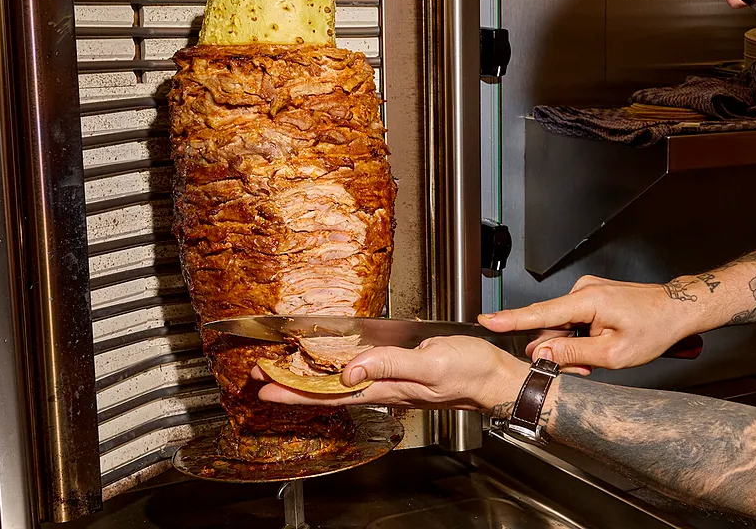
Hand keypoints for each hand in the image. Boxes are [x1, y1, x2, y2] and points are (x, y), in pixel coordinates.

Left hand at [253, 335, 529, 415]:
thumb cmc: (470, 371)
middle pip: (328, 390)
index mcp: (387, 387)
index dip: (295, 390)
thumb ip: (390, 364)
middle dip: (292, 385)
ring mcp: (392, 381)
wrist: (495, 377)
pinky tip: (331, 366)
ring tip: (284, 372)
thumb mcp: (431, 363)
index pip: (330, 392)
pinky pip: (360, 373)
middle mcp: (384, 387)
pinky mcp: (401, 372)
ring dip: (310, 378)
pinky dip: (337, 370)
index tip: (265, 385)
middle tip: (260, 377)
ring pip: (340, 383)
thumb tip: (350, 369)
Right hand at [478, 275, 694, 373]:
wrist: (677, 309)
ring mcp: (587, 292)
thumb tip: (543, 354)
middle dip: (559, 350)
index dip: (510, 320)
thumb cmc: (654, 328)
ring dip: (572, 346)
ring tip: (597, 358)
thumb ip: (574, 354)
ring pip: (563, 326)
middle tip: (583, 369)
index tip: (487, 320)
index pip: (540, 313)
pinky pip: (573, 320)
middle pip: (551, 326)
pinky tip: (597, 347)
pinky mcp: (591, 296)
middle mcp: (583, 290)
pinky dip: (580, 338)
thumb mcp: (613, 353)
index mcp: (586, 300)